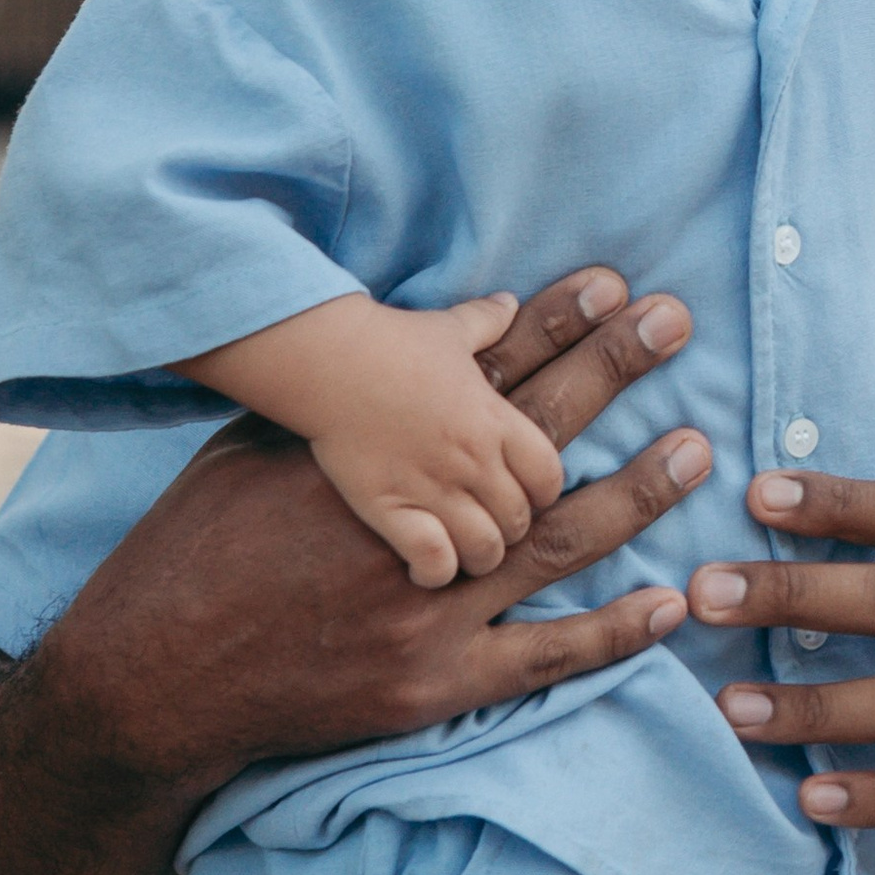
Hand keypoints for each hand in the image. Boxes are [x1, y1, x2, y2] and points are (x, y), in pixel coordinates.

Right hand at [61, 269, 715, 795]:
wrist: (154, 675)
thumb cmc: (195, 547)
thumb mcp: (257, 449)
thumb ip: (343, 401)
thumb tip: (421, 341)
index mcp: (367, 455)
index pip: (480, 375)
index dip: (552, 325)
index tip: (613, 283)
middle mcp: (408, 520)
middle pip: (533, 437)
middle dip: (610, 373)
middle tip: (677, 324)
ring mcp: (429, 607)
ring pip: (557, 542)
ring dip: (634, 492)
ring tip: (698, 448)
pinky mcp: (432, 683)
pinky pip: (541, 657)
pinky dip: (609, 633)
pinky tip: (668, 602)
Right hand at [305, 293, 570, 586]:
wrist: (325, 359)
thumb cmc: (389, 341)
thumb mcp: (447, 330)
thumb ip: (484, 322)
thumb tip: (508, 302)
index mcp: (493, 420)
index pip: (549, 477)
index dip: (544, 491)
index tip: (526, 492)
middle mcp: (471, 460)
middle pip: (520, 519)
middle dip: (512, 528)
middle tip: (491, 526)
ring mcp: (432, 488)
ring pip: (486, 549)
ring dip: (481, 556)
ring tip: (465, 553)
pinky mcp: (389, 509)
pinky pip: (433, 560)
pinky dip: (437, 572)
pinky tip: (426, 568)